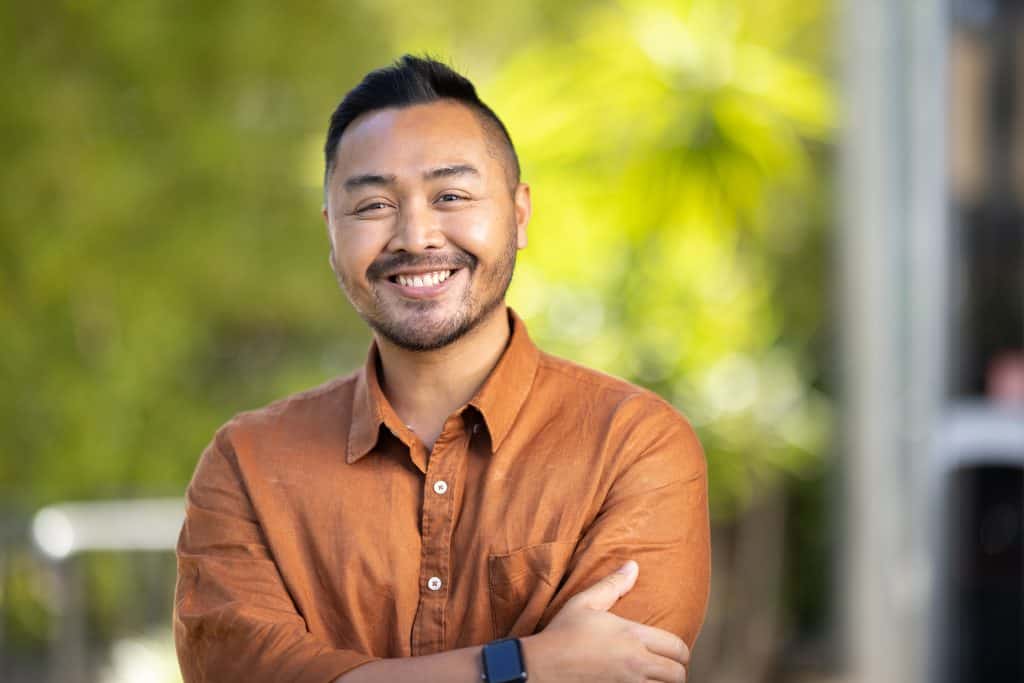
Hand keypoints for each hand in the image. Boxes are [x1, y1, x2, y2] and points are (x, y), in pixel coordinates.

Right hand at [522, 561, 688, 682]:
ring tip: (655, 679)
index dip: (681, 651)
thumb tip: (633, 566)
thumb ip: (612, 585)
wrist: (539, 667)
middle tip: (666, 669)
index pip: (677, 647)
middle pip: (678, 675)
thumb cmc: (561, 634)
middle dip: (675, 672)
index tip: (674, 653)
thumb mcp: (584, 603)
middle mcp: (635, 663)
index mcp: (632, 636)